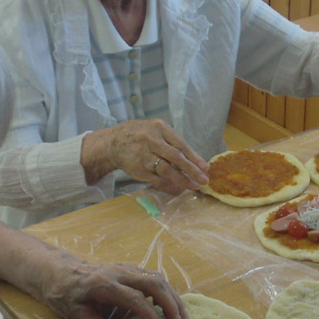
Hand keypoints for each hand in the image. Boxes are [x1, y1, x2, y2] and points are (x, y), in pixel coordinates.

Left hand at [39, 256, 187, 318]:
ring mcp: (126, 268)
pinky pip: (153, 276)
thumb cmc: (65, 294)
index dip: (150, 316)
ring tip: (183, 315)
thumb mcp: (73, 313)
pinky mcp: (130, 269)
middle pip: (153, 283)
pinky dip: (166, 290)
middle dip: (170, 303)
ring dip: (173, 296)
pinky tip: (171, 305)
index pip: (135, 299)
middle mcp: (119, 273)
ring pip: (157, 277)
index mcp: (104, 285)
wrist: (59, 271)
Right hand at [82, 119, 208, 193]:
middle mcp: (151, 140)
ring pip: (166, 170)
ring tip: (194, 186)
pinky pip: (157, 180)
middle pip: (175, 157)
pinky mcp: (138, 170)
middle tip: (204, 179)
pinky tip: (179, 190)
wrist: (112, 143)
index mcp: (159, 128)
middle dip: (192, 169)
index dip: (194, 157)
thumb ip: (173, 143)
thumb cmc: (140, 136)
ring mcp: (143, 156)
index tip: (205, 167)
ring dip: (182, 180)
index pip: (180, 144)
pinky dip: (169, 186)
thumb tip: (195, 161)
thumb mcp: (156, 131)